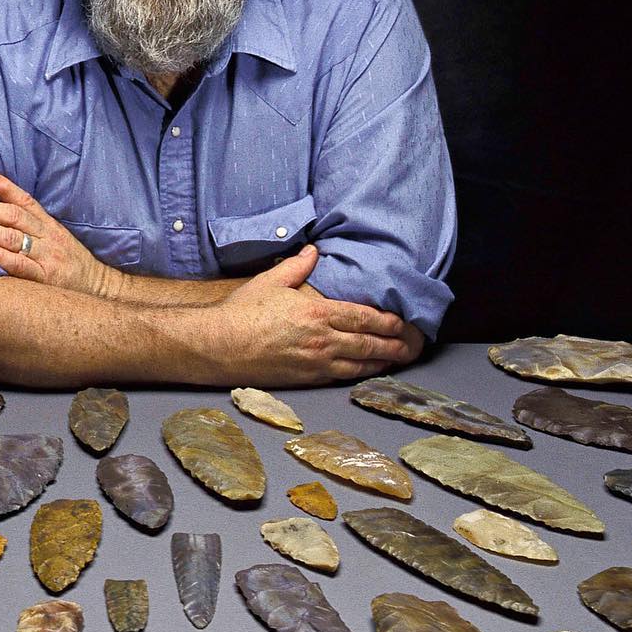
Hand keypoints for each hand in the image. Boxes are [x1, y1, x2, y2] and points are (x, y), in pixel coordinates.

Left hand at [0, 171, 115, 297]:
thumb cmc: (72, 266)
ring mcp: (47, 258)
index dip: (5, 188)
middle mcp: (49, 238)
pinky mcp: (45, 279)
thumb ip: (33, 228)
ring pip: (13, 239)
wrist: (100, 290)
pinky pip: (19, 265)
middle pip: (14, 217)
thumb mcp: (57, 241)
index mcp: (50, 227)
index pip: (26, 202)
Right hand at [210, 245, 420, 384]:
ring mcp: (315, 363)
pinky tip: (367, 372)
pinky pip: (341, 377)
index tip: (402, 321)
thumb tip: (313, 251)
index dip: (388, 321)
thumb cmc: (241, 313)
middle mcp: (322, 340)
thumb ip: (296, 266)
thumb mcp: (270, 281)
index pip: (364, 318)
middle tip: (412, 344)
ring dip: (382, 362)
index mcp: (317, 313)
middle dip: (394, 344)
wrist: (218, 347)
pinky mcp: (305, 380)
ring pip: (360, 364)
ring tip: (398, 359)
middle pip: (369, 344)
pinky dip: (359, 374)